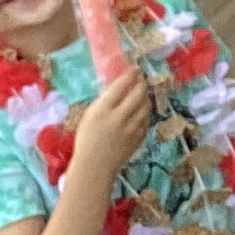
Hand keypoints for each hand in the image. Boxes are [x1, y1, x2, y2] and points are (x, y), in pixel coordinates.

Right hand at [68, 63, 153, 184]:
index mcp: (102, 110)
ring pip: (146, 105)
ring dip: (145, 96)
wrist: (95, 166)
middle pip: (137, 93)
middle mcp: (119, 117)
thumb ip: (104, 101)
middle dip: (141, 83)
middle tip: (141, 78)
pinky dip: (145, 111)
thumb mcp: (89, 116)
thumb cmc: (87, 139)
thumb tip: (119, 85)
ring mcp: (132, 128)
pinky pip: (147, 119)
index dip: (130, 75)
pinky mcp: (139, 137)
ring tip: (142, 93)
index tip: (134, 68)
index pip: (120, 86)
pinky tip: (141, 109)